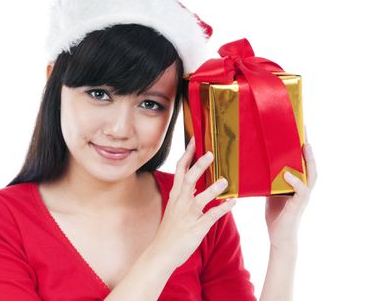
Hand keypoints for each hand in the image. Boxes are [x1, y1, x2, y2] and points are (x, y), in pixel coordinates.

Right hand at [151, 137, 235, 269]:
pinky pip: (211, 217)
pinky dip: (222, 209)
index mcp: (175, 196)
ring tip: (225, 180)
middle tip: (210, 154)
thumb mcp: (173, 208)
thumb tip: (193, 183)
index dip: (187, 155)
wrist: (161, 253)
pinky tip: (233, 203)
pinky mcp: (196, 229)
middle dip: (199, 166)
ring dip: (213, 189)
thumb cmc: (169, 230)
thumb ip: (183, 195)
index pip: (180, 170)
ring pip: (200, 199)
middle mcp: (180, 203)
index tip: (195, 141)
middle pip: (189, 180)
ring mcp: (188, 216)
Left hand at [265, 126, 317, 247]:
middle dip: (308, 145)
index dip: (302, 143)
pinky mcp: (298, 205)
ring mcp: (303, 195)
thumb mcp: (270, 189)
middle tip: (304, 129)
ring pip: (311, 174)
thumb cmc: (275, 212)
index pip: (301, 159)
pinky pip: (301, 191)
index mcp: (297, 180)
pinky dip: (295, 182)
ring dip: (308, 160)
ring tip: (304, 146)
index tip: (299, 126)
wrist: (278, 235)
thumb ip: (268, 176)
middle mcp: (303, 185)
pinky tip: (288, 174)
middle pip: (310, 162)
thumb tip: (253, 160)